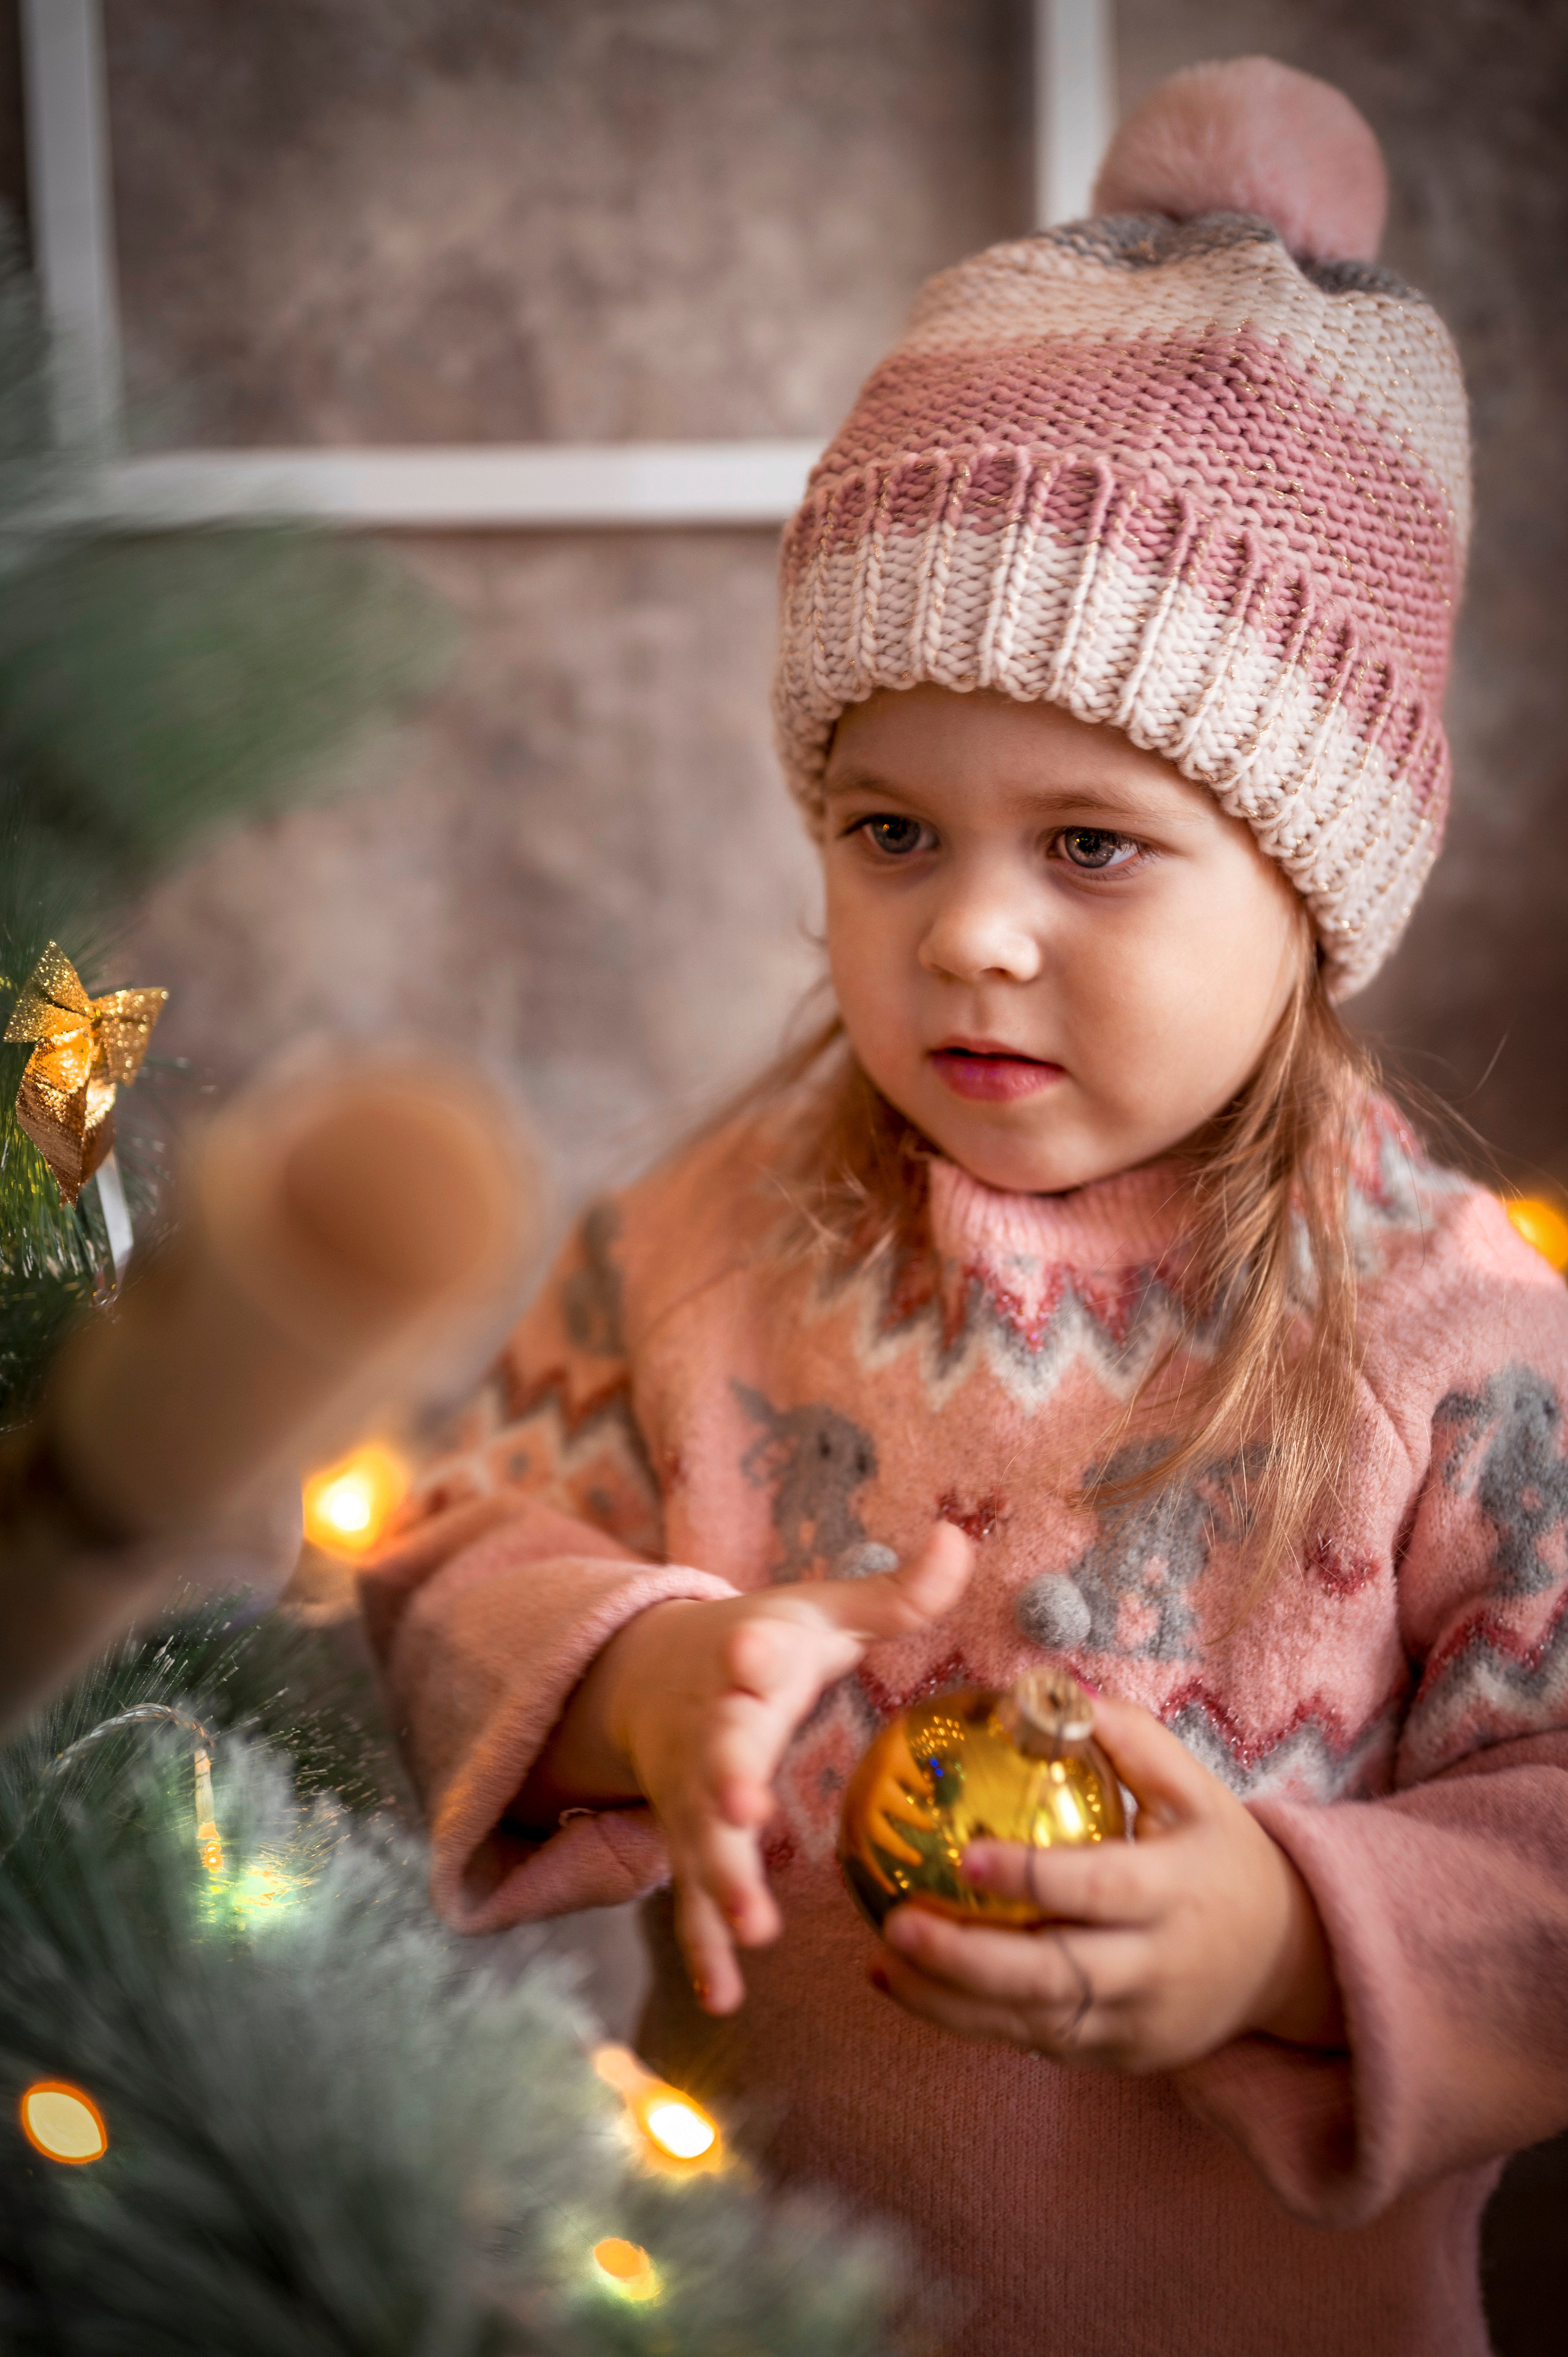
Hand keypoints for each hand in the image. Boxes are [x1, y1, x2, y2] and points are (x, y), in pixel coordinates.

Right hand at [600, 1522, 971, 2014]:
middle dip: (727, 1779)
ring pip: (702, 1840)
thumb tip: (963, 1538)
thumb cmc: (762, 1645)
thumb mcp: (820, 1613)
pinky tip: (726, 1994)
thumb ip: (894, 1593)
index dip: (751, 1656)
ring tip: (753, 1924)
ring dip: (723, 1881)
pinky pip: (693, 1900)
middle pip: (715, 1756)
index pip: (748, 1654)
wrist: (652, 1676)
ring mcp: (693, 1795)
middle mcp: (711, 1729)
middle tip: (743, 1804)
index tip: (754, 1654)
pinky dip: (704, 1947)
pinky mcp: (690, 1842)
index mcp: (748, 1661)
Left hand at [874, 1691, 1344, 2070]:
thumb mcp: (1195, 1789)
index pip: (1100, 1887)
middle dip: (968, 1960)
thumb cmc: (1222, 1856)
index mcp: (1174, 1891)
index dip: (1034, 1877)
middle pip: (1055, 1976)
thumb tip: (1053, 1690)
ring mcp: (1134, 2022)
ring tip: (880, 1962)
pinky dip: (968, 2022)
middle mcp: (1154, 1966)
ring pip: (1033, 2023)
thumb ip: (1131, 1739)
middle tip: (896, 1925)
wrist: (1285, 1961)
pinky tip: (907, 1989)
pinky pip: (1035, 2043)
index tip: (968, 1858)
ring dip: (948, 2001)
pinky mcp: (1116, 2056)